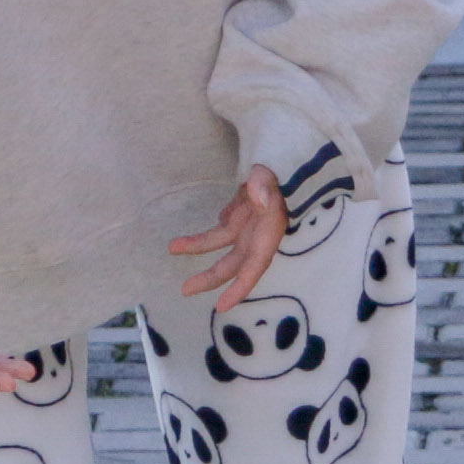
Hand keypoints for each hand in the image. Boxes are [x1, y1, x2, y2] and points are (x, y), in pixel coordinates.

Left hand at [166, 166, 285, 313]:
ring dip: (198, 246)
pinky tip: (200, 228)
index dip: (239, 288)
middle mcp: (259, 233)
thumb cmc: (285, 170)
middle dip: (210, 277)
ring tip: (172, 247)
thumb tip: (258, 198)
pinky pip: (224, 224)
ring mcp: (251, 222)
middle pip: (233, 262)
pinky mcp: (244, 210)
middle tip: (184, 290)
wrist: (290, 157)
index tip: (221, 306)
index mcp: (269, 231)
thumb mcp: (276, 175)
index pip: (254, 266)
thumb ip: (265, 185)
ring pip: (222, 242)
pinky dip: (211, 229)